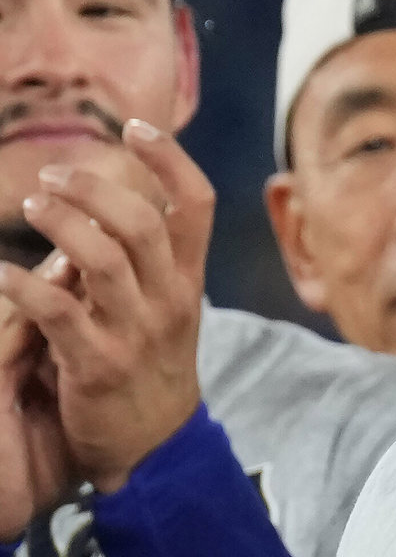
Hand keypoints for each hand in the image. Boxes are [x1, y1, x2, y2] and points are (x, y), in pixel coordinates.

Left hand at [0, 120, 212, 493]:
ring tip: (32, 205)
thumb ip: (148, 259)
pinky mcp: (97, 364)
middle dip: (96, 188)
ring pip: (102, 258)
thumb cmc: (153, 363)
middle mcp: (169, 296)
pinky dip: (24, 283)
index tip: (138, 128)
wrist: (155, 443)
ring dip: (62, 223)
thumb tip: (111, 202)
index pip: (196, 203)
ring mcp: (135, 330)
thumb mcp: (168, 304)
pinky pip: (58, 311)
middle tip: (53, 176)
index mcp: (189, 276)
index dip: (170, 159)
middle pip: (142, 221)